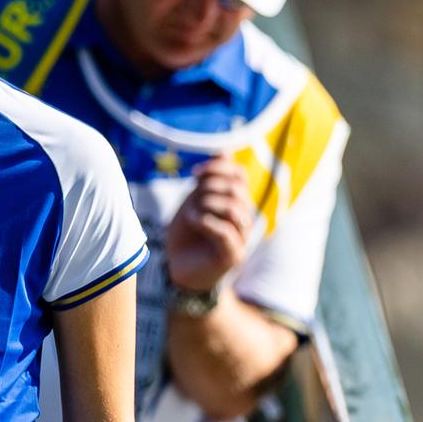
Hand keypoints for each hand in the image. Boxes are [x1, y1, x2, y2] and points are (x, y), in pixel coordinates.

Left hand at [163, 157, 252, 291]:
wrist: (179, 270)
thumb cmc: (187, 236)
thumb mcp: (194, 202)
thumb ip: (208, 181)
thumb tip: (225, 151)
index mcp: (235, 203)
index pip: (239, 176)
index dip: (218, 168)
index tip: (194, 174)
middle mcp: (243, 219)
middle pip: (238, 190)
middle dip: (211, 186)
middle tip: (192, 194)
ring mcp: (241, 238)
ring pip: (235, 209)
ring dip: (208, 204)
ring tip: (191, 212)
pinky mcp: (233, 255)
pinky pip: (225, 231)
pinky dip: (205, 221)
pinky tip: (192, 221)